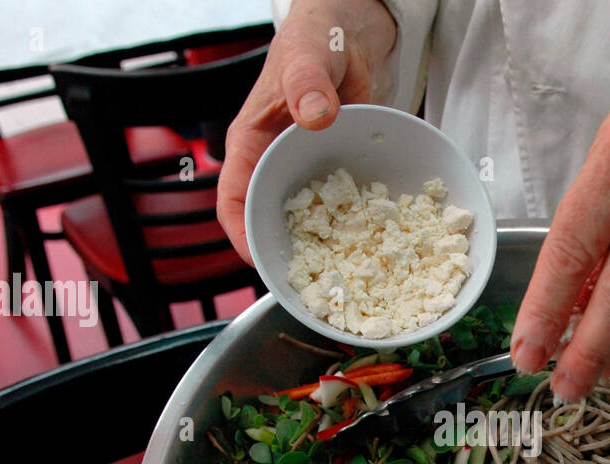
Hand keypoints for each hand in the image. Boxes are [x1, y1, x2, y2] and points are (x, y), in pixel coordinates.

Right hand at [217, 0, 396, 263]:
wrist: (352, 29)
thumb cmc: (316, 35)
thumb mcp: (307, 55)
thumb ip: (306, 82)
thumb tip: (313, 115)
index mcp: (251, 143)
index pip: (233, 200)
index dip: (241, 236)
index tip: (259, 262)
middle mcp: (276, 165)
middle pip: (271, 223)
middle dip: (286, 257)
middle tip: (310, 288)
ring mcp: (307, 172)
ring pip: (308, 223)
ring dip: (324, 250)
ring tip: (345, 281)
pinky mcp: (337, 173)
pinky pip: (342, 209)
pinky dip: (355, 230)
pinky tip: (376, 249)